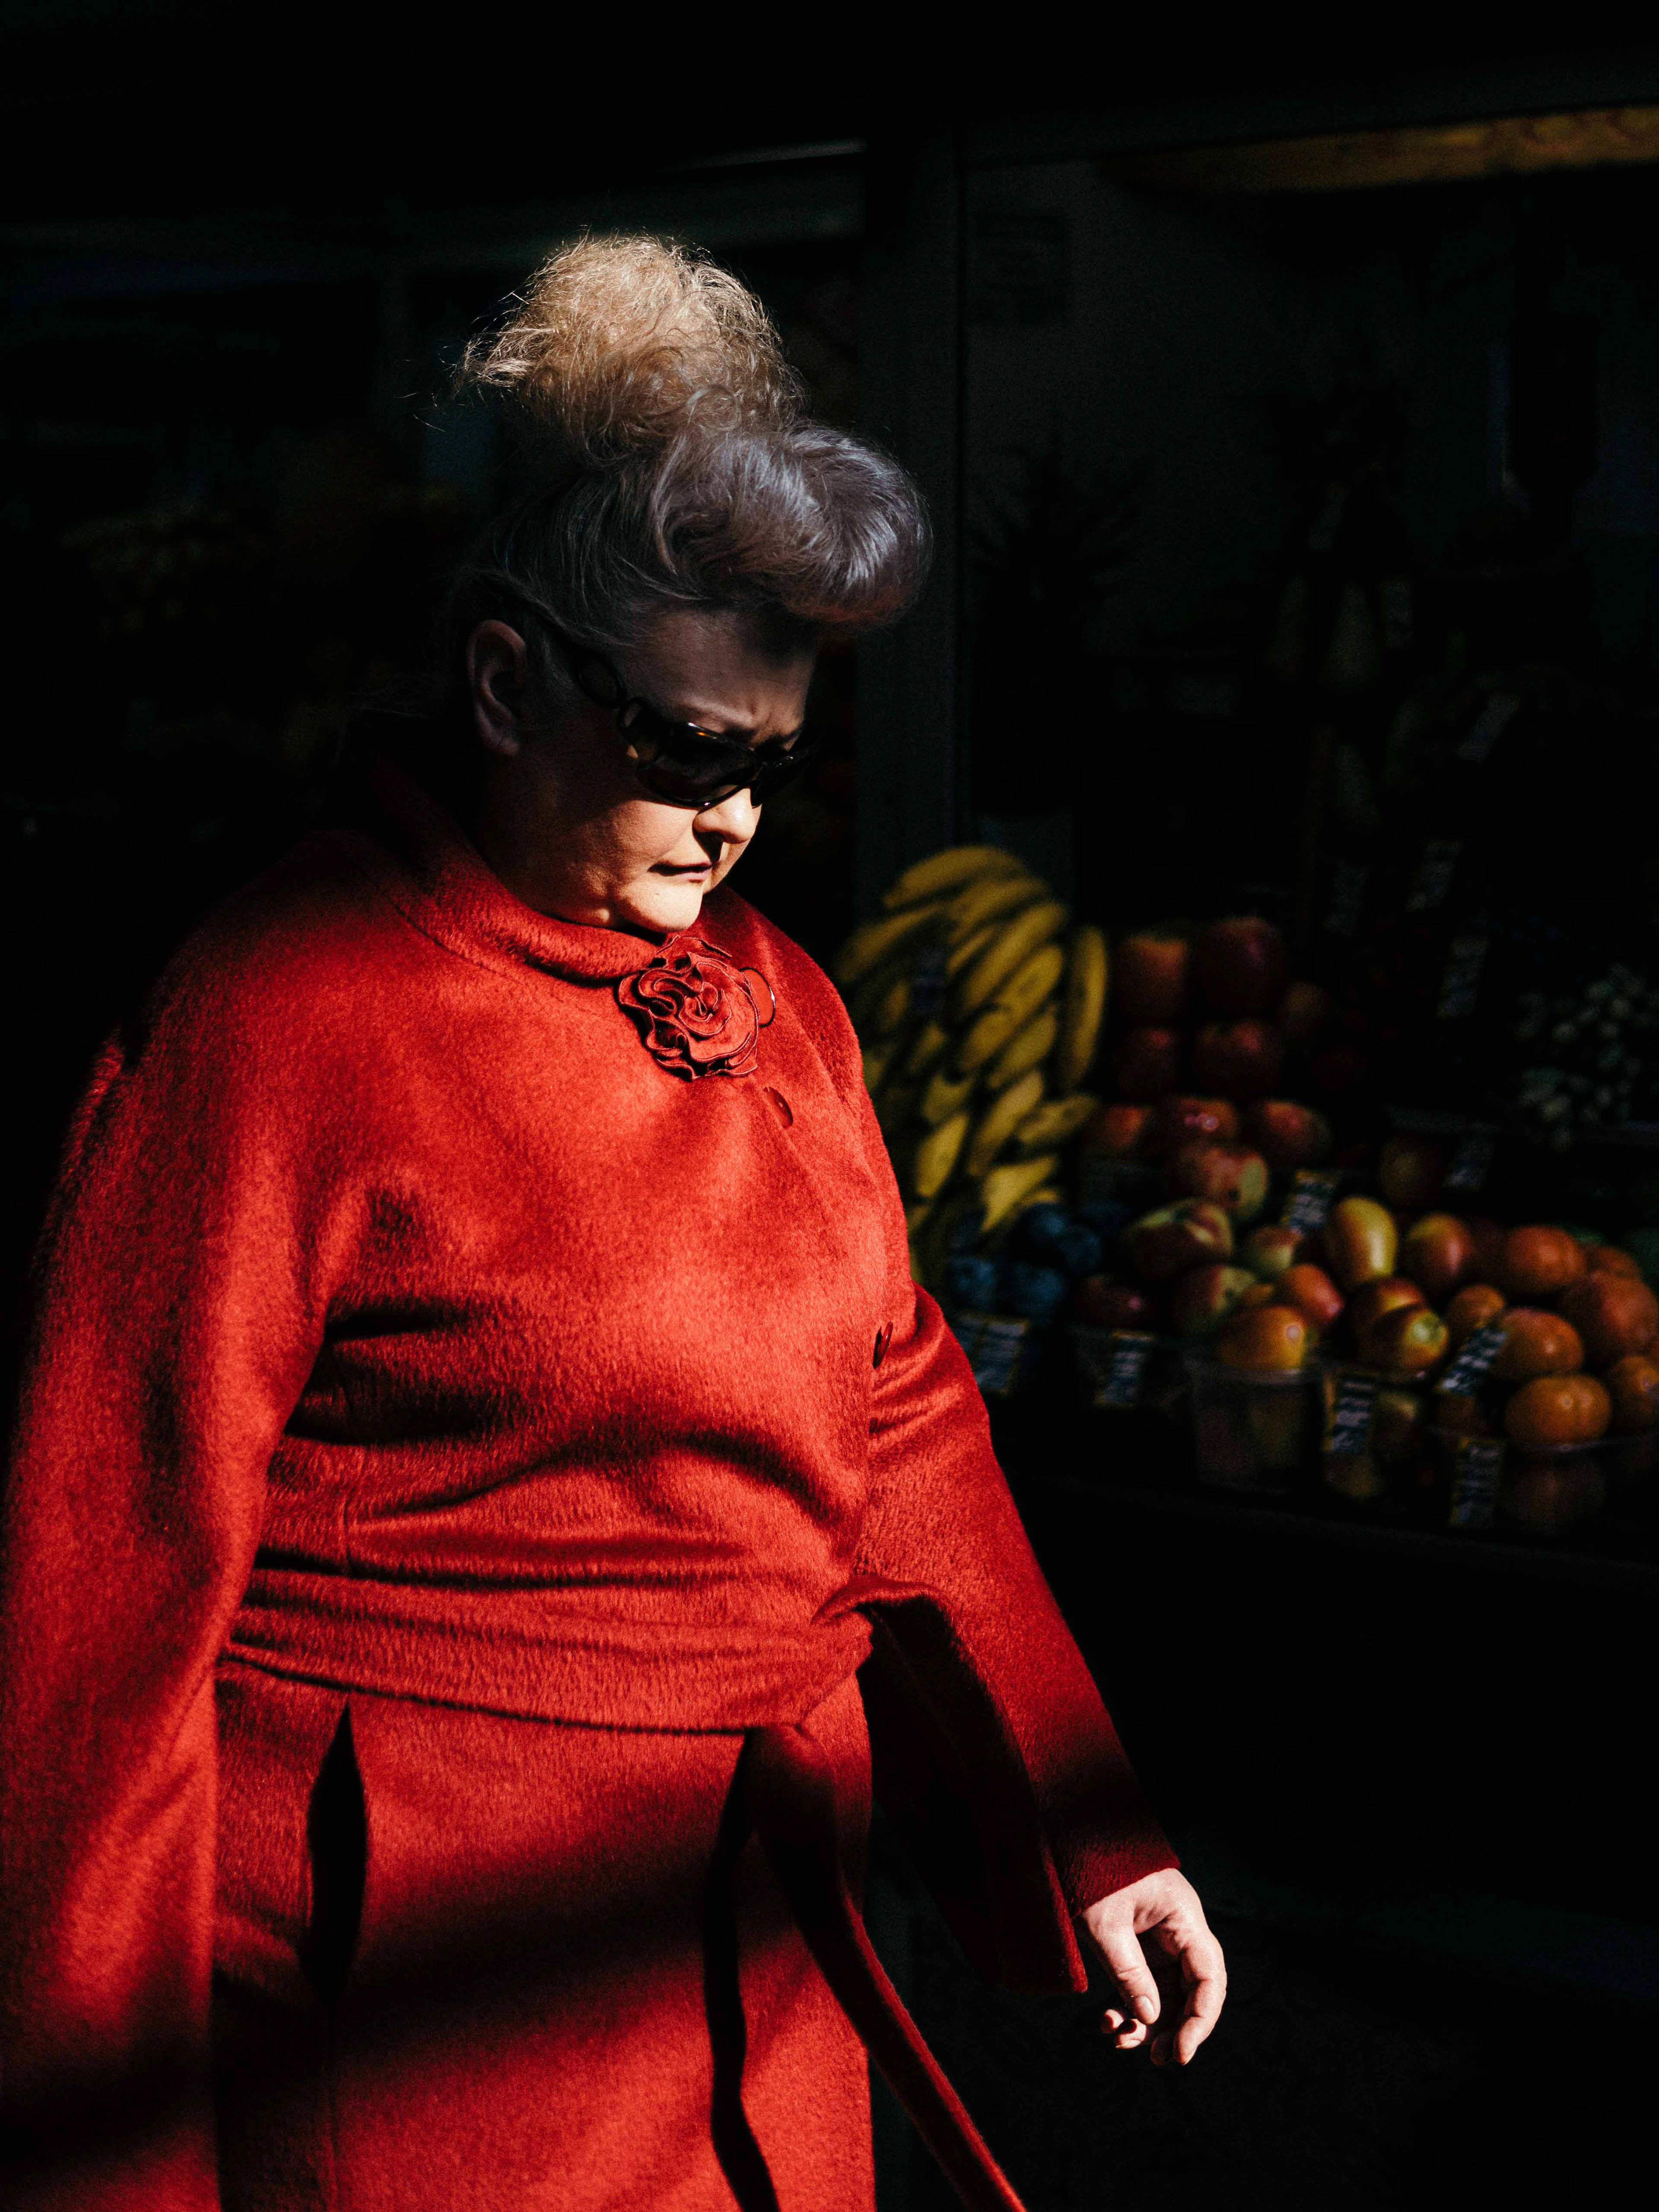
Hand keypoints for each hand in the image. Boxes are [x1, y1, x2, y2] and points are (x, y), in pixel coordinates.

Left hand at [1080, 1867, 1225, 2066]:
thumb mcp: (1104, 1924)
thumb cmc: (1089, 1871)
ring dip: (1150, 2024)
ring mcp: (1163, 1939)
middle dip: (1177, 2029)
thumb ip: (1128, 1972)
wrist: (1069, 1839)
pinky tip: (1109, 2023)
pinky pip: (1147, 1986)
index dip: (1201, 2021)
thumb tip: (1151, 2018)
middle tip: (1156, 2059)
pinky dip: (1132, 2008)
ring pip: (1170, 1995)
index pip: (1209, 1978)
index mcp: (1184, 1917)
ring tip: (1120, 2041)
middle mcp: (1181, 1930)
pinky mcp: (1144, 1948)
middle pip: (1195, 1992)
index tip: (1181, 2054)